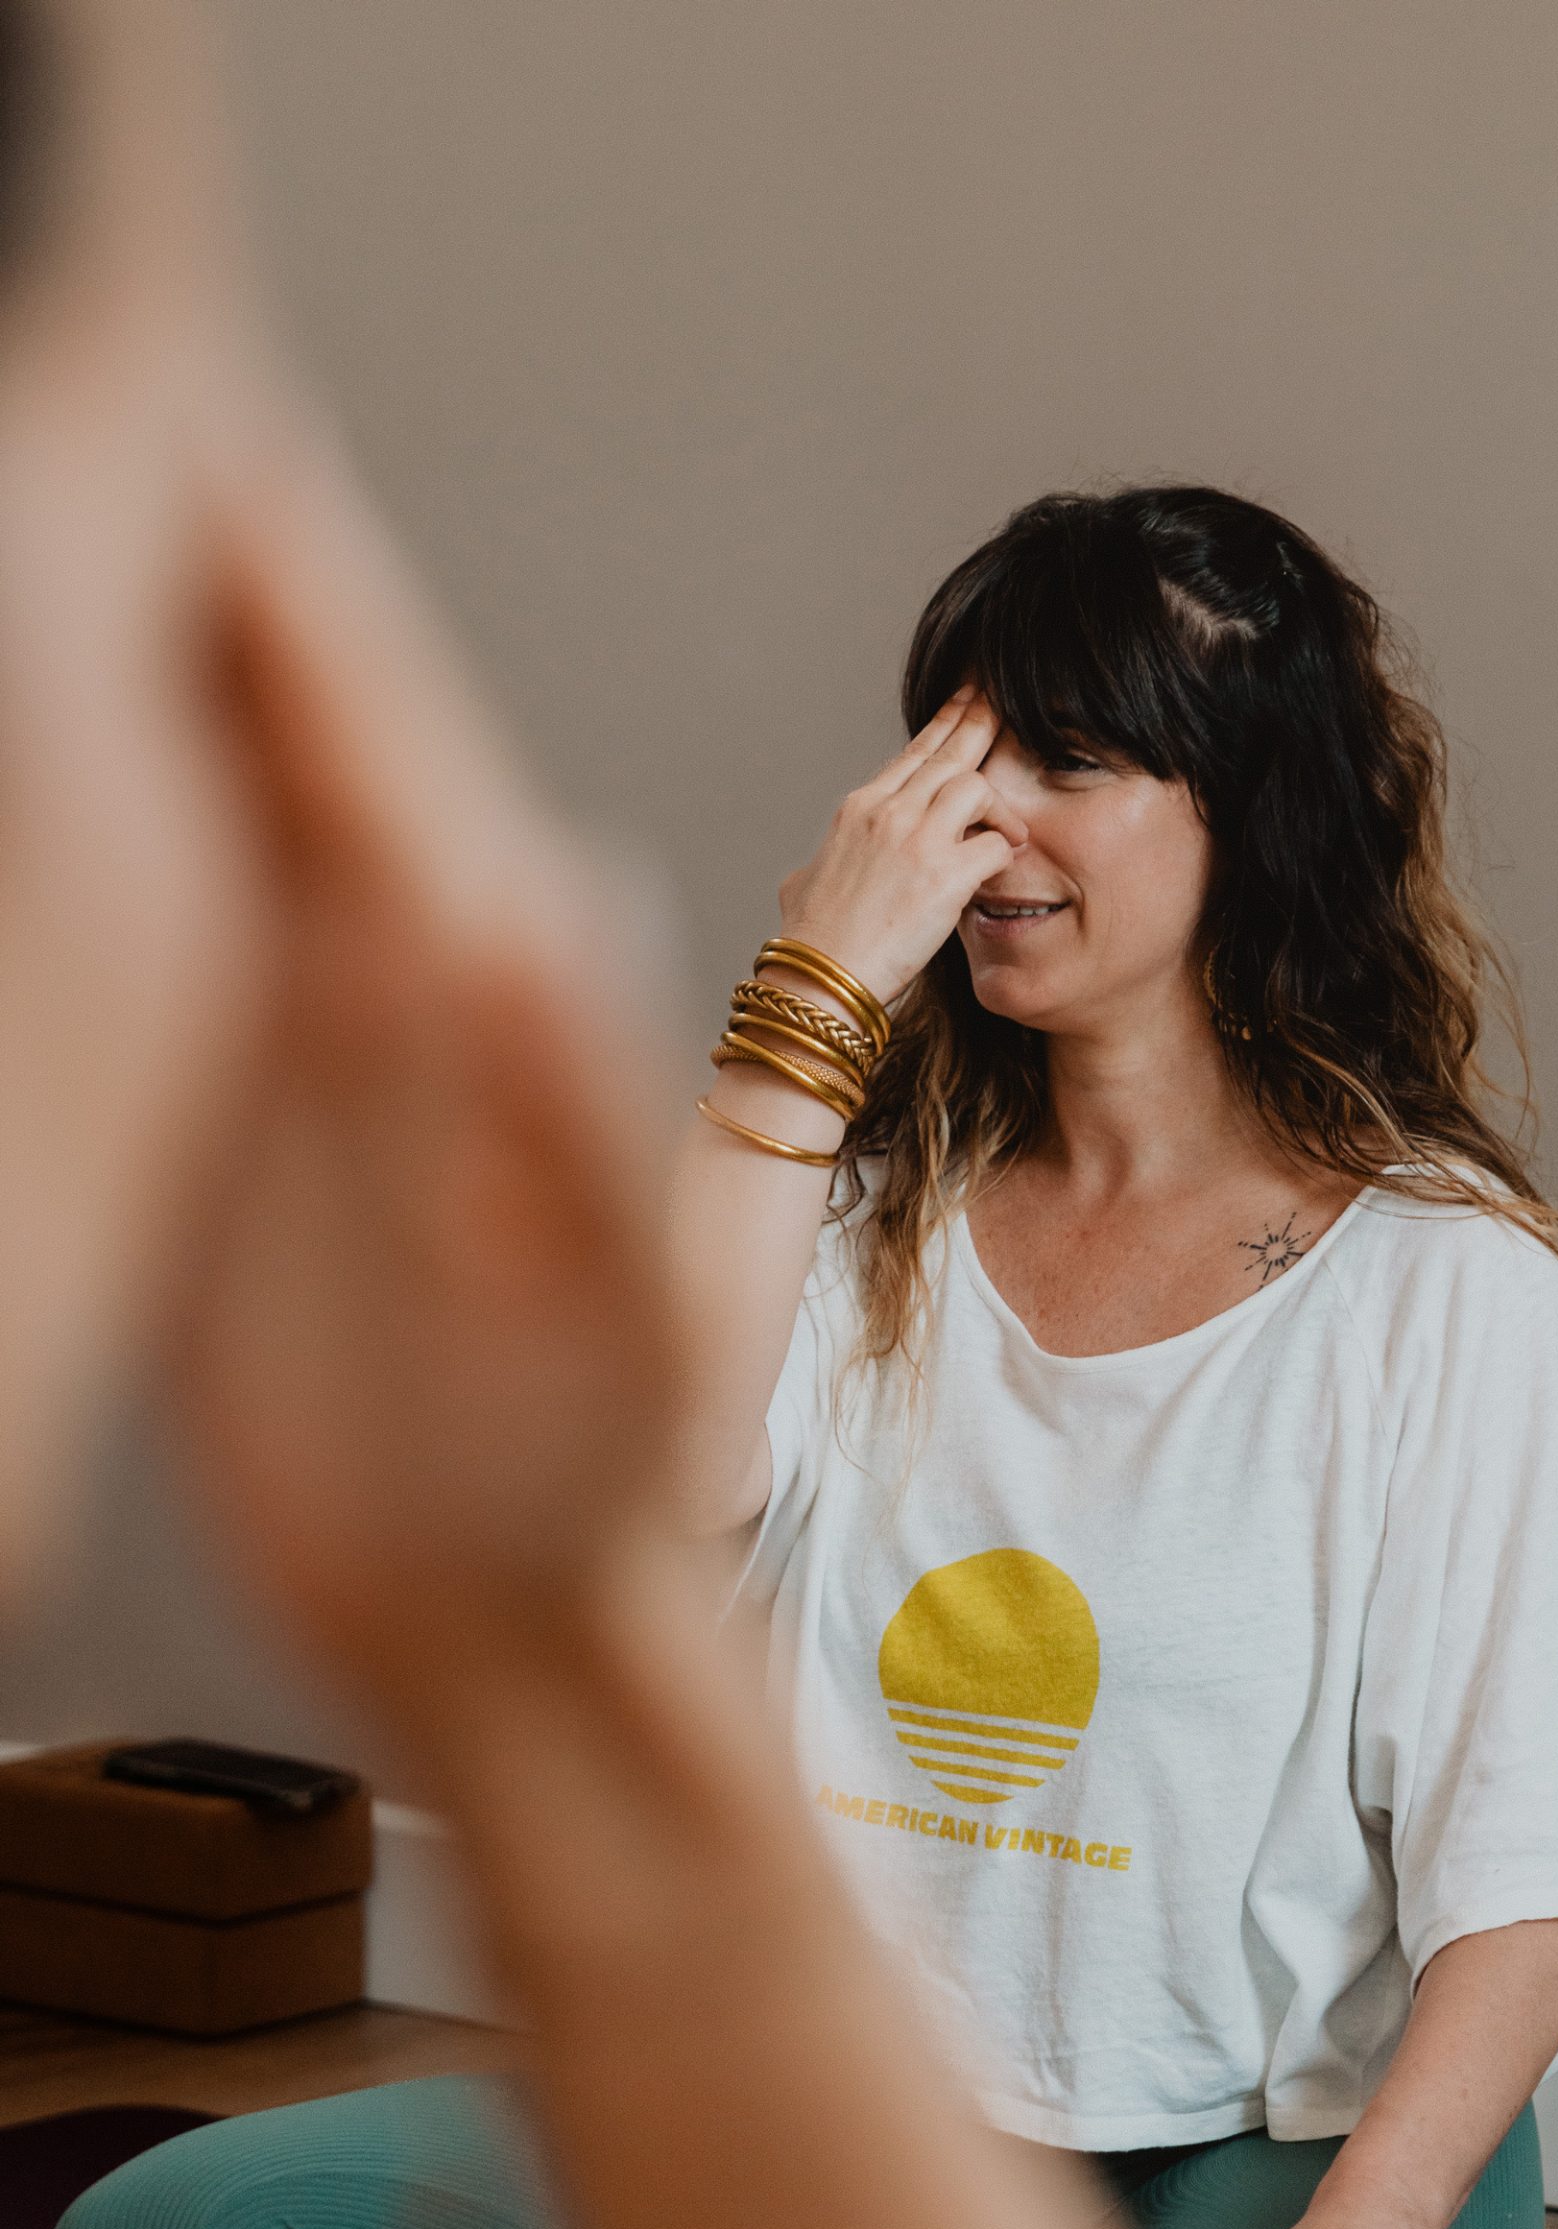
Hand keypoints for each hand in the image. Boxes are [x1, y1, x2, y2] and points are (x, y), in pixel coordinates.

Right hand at [167, 414, 680, 1697]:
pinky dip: (115, 853)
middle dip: (225, 593)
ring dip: (161, 688)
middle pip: (292, 751)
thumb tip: (522, 901)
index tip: (221, 448)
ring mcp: (305, 1061)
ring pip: (219, 824)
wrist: (504, 1614)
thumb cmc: (582, 1478)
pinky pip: (160, 957)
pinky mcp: (228, 1140)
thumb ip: (561, 1114)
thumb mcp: (608, 1308)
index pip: (383, 764)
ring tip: (100, 539)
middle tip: (137, 409)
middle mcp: (395, 995)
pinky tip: (73, 773)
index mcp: (490, 1003)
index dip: (305, 609)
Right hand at [777, 687, 1025, 1003]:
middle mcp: (887, 812)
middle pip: (950, 750)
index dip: (945, 725)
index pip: (913, 754)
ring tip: (1012, 831)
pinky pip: (996, 846)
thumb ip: (821, 865)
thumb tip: (813, 872)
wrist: (817, 977)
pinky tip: (1002, 871)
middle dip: (982, 721)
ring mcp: (916, 839)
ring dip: (1000, 809)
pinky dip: (1005, 856)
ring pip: (977, 786)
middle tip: (1006, 701)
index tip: (967, 702)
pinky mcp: (944, 876)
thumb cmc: (810, 942)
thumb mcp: (804, 885)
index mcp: (858, 811)